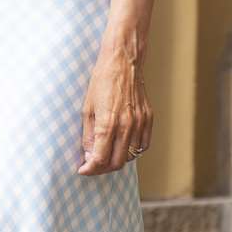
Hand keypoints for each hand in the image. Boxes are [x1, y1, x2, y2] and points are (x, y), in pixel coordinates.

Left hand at [78, 49, 151, 174]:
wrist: (123, 62)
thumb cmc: (101, 82)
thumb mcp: (87, 108)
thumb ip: (88, 135)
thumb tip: (89, 155)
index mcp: (108, 123)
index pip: (100, 159)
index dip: (90, 169)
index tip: (83, 170)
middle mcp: (126, 126)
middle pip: (117, 162)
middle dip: (102, 169)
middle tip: (93, 165)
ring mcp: (140, 123)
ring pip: (131, 156)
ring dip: (117, 160)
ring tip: (107, 156)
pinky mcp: (149, 119)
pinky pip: (143, 145)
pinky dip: (133, 151)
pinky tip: (123, 146)